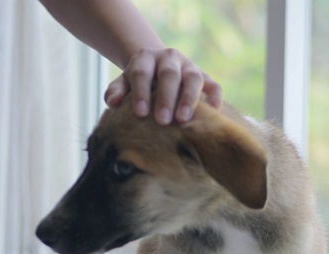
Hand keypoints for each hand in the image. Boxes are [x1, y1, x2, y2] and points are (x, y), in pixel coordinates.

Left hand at [104, 48, 222, 124]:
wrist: (158, 68)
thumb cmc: (138, 83)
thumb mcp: (123, 83)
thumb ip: (115, 92)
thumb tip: (114, 103)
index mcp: (146, 58)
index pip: (142, 72)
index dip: (141, 92)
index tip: (140, 113)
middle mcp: (169, 58)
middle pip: (169, 74)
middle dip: (166, 98)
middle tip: (162, 120)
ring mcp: (189, 66)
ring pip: (193, 78)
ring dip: (189, 98)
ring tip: (183, 119)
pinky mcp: (205, 77)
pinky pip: (213, 85)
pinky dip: (214, 98)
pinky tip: (212, 114)